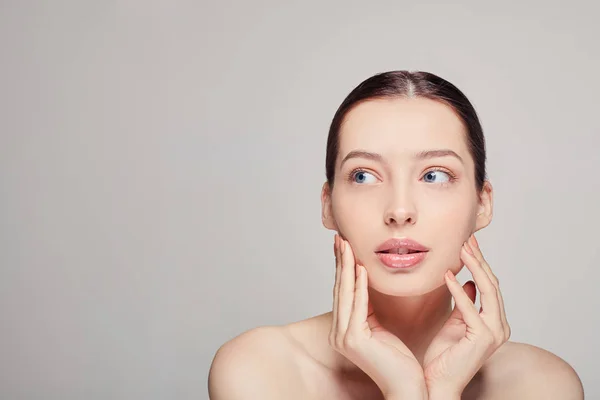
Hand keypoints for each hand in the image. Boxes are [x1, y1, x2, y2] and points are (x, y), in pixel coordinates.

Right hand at [330, 234, 427, 398]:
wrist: (407, 387)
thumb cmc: (398, 361)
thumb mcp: (381, 327)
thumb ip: (370, 308)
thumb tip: (368, 283)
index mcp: (343, 330)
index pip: (342, 291)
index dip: (342, 267)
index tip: (344, 246)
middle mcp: (338, 333)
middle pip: (339, 289)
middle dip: (340, 262)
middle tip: (340, 238)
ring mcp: (343, 337)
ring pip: (345, 294)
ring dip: (347, 267)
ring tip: (348, 246)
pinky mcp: (354, 340)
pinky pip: (358, 306)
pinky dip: (359, 286)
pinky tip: (361, 270)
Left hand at [422, 234, 510, 397]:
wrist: (438, 382)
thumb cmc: (444, 356)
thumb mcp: (455, 322)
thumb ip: (464, 303)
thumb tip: (466, 281)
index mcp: (495, 321)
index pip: (489, 285)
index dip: (479, 263)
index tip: (467, 243)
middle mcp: (500, 326)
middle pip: (492, 283)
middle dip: (479, 259)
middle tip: (466, 239)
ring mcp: (494, 332)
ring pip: (488, 290)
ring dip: (474, 267)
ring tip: (460, 249)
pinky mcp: (482, 338)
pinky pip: (470, 307)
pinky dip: (458, 290)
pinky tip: (447, 275)